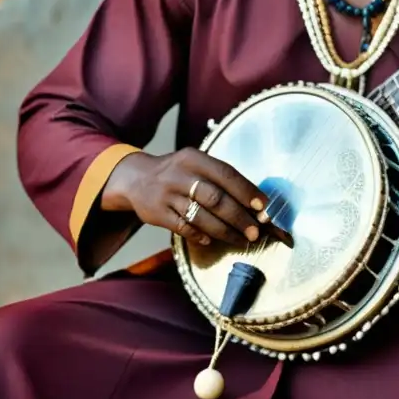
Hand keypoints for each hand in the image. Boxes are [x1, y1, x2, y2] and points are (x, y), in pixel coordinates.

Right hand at [102, 148, 269, 248]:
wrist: (136, 178)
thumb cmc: (177, 172)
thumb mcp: (195, 164)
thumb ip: (220, 178)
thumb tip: (254, 202)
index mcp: (194, 158)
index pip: (226, 174)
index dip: (247, 191)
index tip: (263, 206)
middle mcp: (180, 175)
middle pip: (216, 198)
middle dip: (240, 217)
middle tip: (256, 231)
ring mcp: (167, 195)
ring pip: (201, 216)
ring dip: (225, 231)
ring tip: (241, 239)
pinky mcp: (157, 214)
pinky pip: (183, 228)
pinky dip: (200, 235)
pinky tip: (212, 240)